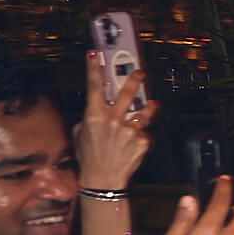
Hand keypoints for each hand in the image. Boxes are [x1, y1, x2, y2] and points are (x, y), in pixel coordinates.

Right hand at [74, 51, 156, 188]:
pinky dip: (141, 136)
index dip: (93, 69)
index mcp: (94, 116)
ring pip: (144, 113)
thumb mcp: (80, 134)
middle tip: (141, 71)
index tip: (95, 55)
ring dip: (149, 108)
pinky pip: (144, 133)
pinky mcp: (142, 141)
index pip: (94, 87)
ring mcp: (129, 131)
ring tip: (153, 104)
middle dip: (134, 80)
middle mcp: (113, 120)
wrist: (103, 179)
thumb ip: (90, 118)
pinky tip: (134, 145)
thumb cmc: (89, 156)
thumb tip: (99, 109)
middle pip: (127, 94)